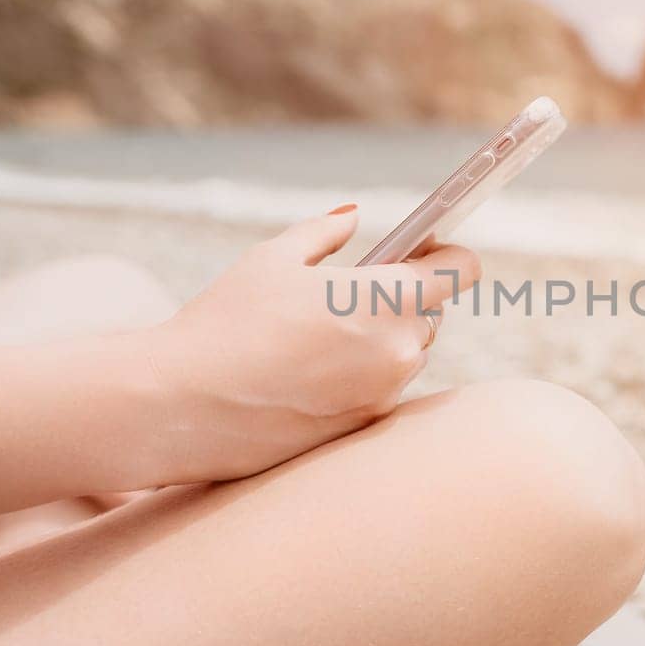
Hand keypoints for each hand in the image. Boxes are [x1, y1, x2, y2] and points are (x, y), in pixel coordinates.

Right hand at [144, 206, 479, 482]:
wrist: (182, 404)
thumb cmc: (227, 321)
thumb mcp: (273, 258)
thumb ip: (324, 232)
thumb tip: (352, 218)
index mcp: (389, 298)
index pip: (463, 269)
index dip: (446, 253)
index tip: (423, 248)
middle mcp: (402, 350)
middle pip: (431, 313)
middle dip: (400, 298)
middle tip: (348, 290)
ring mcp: (385, 394)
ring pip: (406, 355)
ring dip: (380, 339)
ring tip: (317, 333)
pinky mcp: (362, 428)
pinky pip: (379, 389)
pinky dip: (357, 375)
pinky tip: (306, 370)